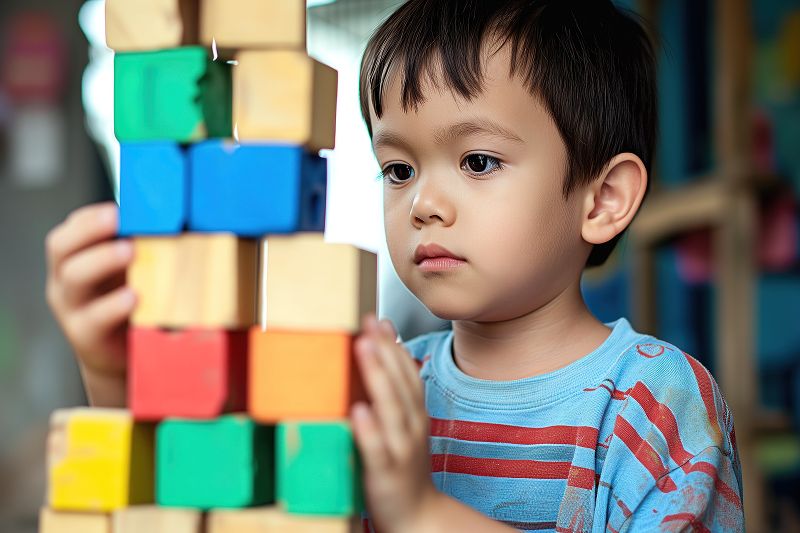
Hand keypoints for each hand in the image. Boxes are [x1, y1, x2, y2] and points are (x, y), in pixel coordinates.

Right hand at [45, 202, 133, 404]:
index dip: (90, 217)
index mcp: (74, 258)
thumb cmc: (130, 301)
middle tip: (118, 219)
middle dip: (91, 230)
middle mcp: (66, 280)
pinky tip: (134, 296)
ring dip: (103, 260)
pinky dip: (114, 305)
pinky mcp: (86, 336)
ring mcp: (72, 308)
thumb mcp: (132, 271)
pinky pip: (95, 318)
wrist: (122, 355)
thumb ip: (141, 246)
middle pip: (61, 247)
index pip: (71, 229)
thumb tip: (176, 218)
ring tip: (130, 251)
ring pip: (75, 278)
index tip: (117, 208)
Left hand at [351, 314, 437, 532]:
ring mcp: (400, 449)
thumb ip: (393, 395)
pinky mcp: (385, 472)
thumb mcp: (403, 427)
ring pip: (391, 408)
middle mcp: (411, 427)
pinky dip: (369, 429)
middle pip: (400, 383)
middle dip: (384, 350)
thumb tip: (376, 358)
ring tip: (364, 349)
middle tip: (367, 324)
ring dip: (378, 376)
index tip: (378, 320)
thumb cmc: (405, 468)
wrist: (418, 517)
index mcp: (414, 415)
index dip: (393, 345)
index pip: (407, 372)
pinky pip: (377, 449)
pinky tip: (358, 411)